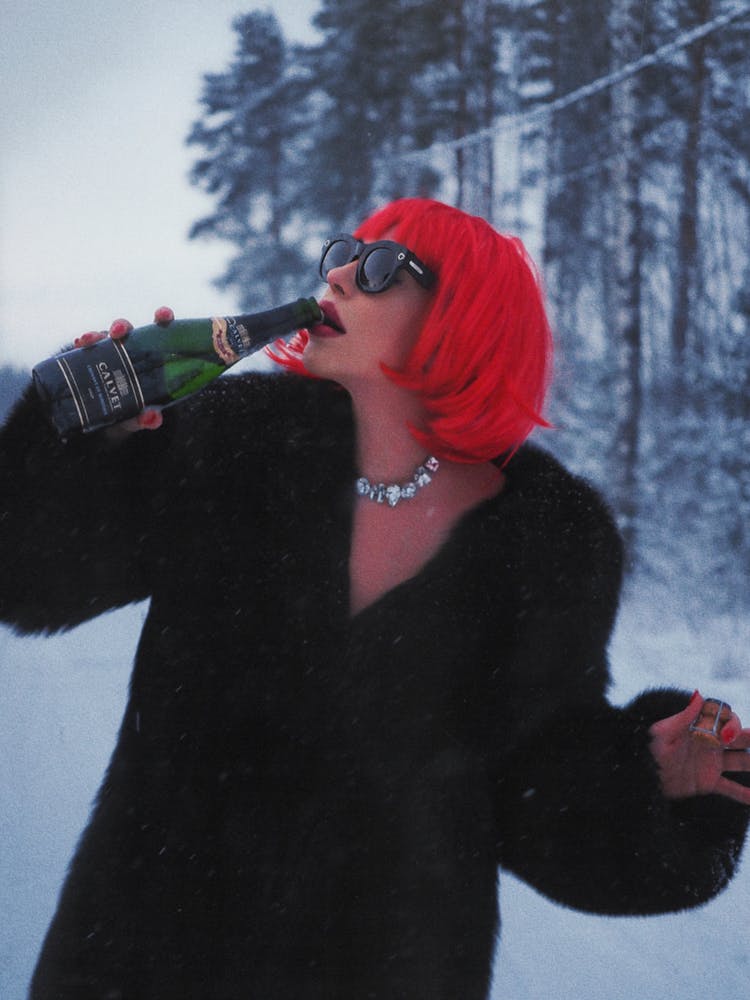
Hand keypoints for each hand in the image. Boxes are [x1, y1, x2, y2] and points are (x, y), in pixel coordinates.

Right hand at [73, 307, 174, 432]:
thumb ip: (146, 420)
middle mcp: (129, 351)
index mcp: (150, 357)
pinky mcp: (89, 360)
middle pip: (127, 330)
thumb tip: (152, 418)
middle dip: (121, 326)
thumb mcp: (138, 419)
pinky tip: (78, 345)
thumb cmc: (131, 416)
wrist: (106, 426)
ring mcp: (108, 354)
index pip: (159, 332)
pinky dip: (81, 345)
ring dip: (95, 334)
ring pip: (102, 337)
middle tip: (117, 333)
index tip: (162, 315)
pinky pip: (84, 349)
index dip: (162, 318)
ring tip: (87, 341)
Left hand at [649, 690, 749, 804]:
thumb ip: (683, 716)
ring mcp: (711, 763)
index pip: (723, 720)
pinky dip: (744, 794)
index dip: (730, 724)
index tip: (727, 735)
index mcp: (699, 728)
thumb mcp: (663, 733)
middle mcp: (709, 744)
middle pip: (737, 739)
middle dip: (749, 738)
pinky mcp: (708, 782)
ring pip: (740, 762)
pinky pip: (731, 788)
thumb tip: (699, 694)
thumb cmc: (648, 749)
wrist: (640, 775)